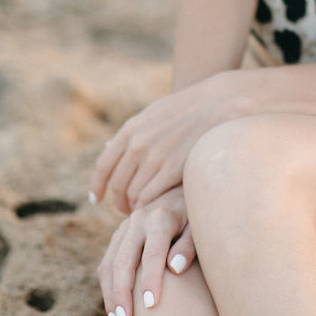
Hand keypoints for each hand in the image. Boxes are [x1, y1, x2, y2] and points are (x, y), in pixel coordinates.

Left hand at [89, 71, 243, 213]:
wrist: (218, 104)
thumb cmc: (187, 110)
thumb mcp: (153, 114)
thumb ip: (132, 133)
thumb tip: (108, 149)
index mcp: (131, 129)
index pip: (104, 165)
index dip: (98, 185)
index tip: (96, 199)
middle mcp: (138, 144)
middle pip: (117, 184)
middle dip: (118, 201)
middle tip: (124, 209)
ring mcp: (155, 157)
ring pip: (132, 194)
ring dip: (133, 206)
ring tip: (141, 210)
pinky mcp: (172, 169)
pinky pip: (149, 197)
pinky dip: (148, 206)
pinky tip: (154, 207)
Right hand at [96, 186, 194, 315]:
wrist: (180, 195)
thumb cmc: (195, 219)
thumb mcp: (198, 228)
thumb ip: (188, 246)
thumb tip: (175, 267)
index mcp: (161, 217)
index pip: (153, 252)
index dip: (151, 279)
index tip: (151, 305)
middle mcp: (139, 220)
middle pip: (124, 260)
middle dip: (123, 292)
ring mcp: (125, 228)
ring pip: (110, 264)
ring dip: (111, 294)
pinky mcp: (118, 237)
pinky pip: (106, 264)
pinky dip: (108, 288)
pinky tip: (114, 309)